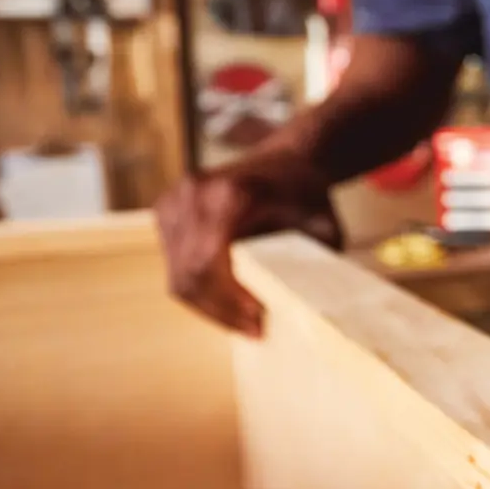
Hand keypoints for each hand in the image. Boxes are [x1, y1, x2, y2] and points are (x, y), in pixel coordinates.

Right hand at [153, 152, 340, 335]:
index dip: (229, 299)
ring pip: (178, 276)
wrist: (284, 158)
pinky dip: (198, 291)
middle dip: (221, 311)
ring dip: (208, 307)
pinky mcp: (166, 211)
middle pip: (190, 274)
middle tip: (254, 330)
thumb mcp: (323, 222)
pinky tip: (225, 303)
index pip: (210, 260)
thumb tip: (309, 307)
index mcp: (230, 192)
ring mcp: (174, 200)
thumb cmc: (306, 191)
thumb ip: (315, 260)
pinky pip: (174, 267)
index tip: (259, 320)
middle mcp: (194, 193)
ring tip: (242, 323)